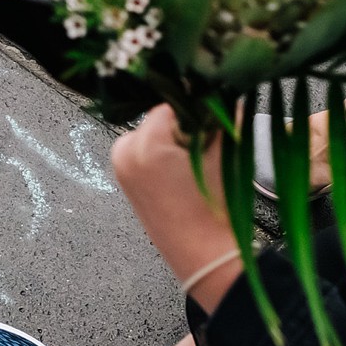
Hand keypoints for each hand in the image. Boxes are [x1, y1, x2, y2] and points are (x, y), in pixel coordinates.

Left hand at [111, 104, 242, 308]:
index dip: (196, 109)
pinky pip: (145, 153)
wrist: (202, 254)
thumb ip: (220, 116)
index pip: (172, 105)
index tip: (213, 118)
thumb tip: (225, 91)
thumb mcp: (221, 153)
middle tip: (206, 143)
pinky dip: (163, 154)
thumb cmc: (213, 207)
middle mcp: (124, 152)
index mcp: (143, 143)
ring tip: (195, 162)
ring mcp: (120, 167)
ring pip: (151, 135)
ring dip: (173, 139)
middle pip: (158, 119)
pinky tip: (183, 173)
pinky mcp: (125, 181)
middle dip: (183, 125)